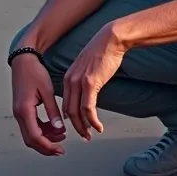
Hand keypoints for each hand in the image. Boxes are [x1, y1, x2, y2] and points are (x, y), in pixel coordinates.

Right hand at [12, 54, 65, 155]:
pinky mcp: (22, 111)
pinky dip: (42, 131)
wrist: (23, 62)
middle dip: (46, 147)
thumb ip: (53, 111)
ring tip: (61, 135)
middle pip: (31, 140)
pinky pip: (31, 127)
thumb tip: (59, 128)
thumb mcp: (47, 90)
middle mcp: (19, 114)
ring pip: (30, 135)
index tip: (60, 149)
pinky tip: (54, 127)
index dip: (48, 146)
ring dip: (45, 139)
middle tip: (61, 149)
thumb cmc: (35, 72)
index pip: (35, 137)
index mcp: (25, 110)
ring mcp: (19, 113)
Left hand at [62, 24, 124, 140]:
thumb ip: (84, 79)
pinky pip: (88, 108)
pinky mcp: (90, 83)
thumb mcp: (88, 66)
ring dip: (83, 127)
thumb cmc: (103, 51)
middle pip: (68, 111)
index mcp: (68, 77)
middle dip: (76, 126)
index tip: (77, 126)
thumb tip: (88, 92)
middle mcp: (70, 80)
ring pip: (76, 113)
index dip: (70, 118)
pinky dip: (92, 121)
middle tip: (84, 136)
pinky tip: (98, 127)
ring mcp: (79, 82)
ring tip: (90, 135)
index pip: (65, 103)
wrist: (111, 39)